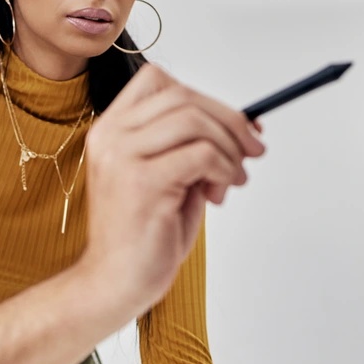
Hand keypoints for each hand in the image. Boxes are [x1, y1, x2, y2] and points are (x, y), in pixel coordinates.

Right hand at [79, 64, 264, 313]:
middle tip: (253, 149)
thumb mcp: (169, 178)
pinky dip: (224, 169)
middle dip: (230, 120)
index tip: (236, 125)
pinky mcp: (141, 182)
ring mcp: (122, 157)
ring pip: (194, 121)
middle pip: (182, 96)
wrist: (115, 282)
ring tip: (232, 180)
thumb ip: (191, 148)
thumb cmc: (143, 236)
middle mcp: (111, 136)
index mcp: (111, 130)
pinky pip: (201, 154)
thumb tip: (242, 126)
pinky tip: (220, 192)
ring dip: (228, 148)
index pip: (158, 81)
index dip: (204, 97)